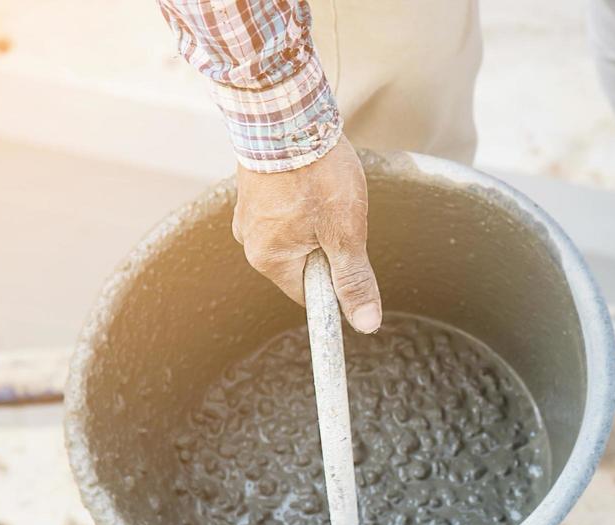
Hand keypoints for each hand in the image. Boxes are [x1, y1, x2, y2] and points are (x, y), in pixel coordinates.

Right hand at [233, 137, 382, 333]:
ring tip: (325, 189)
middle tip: (340, 213)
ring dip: (319, 219)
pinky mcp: (253, 189)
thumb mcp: (345, 233)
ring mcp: (248, 213)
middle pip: (304, 263)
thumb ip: (354, 280)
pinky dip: (304, 199)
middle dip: (329, 244)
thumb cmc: (316, 173)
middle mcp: (250, 241)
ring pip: (297, 233)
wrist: (284, 111)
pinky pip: (286, 208)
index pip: (310, 293)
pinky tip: (313, 178)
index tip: (351, 255)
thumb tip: (366, 323)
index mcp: (269, 260)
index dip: (336, 280)